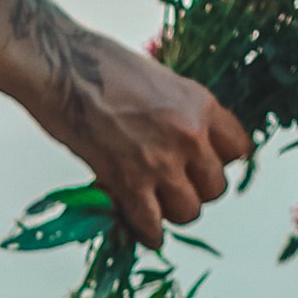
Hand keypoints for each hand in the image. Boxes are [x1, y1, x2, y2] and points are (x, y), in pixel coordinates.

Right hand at [41, 31, 250, 247]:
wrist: (58, 68)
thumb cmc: (97, 64)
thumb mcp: (158, 80)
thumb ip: (177, 112)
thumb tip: (178, 140)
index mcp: (200, 104)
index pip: (239, 149)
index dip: (218, 160)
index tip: (202, 163)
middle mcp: (189, 135)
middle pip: (216, 187)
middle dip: (195, 189)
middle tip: (173, 186)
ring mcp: (160, 161)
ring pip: (188, 211)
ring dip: (171, 211)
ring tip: (154, 204)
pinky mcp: (128, 182)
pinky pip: (151, 224)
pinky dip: (147, 232)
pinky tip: (141, 228)